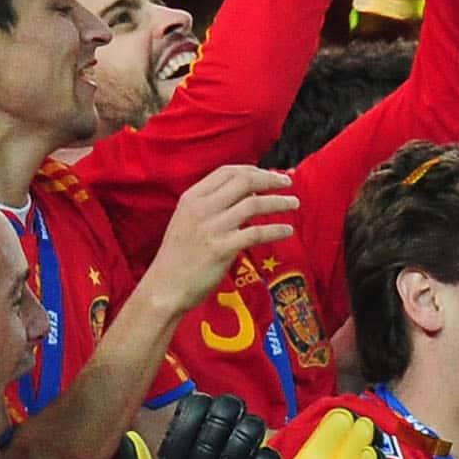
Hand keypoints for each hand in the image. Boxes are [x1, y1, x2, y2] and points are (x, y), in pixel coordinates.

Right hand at [141, 165, 298, 317]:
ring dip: (278, 202)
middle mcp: (201, 208)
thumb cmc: (179, 257)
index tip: (269, 175)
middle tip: (288, 183)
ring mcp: (211, 228)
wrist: (164, 288)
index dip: (253, 170)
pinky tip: (287, 231)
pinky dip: (276, 230)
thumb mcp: (187, 221)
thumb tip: (249, 193)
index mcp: (191, 198)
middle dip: (270, 179)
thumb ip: (212, 205)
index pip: (226, 171)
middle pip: (243, 181)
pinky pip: (256, 233)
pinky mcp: (221, 250)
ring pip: (253, 204)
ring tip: (294, 203)